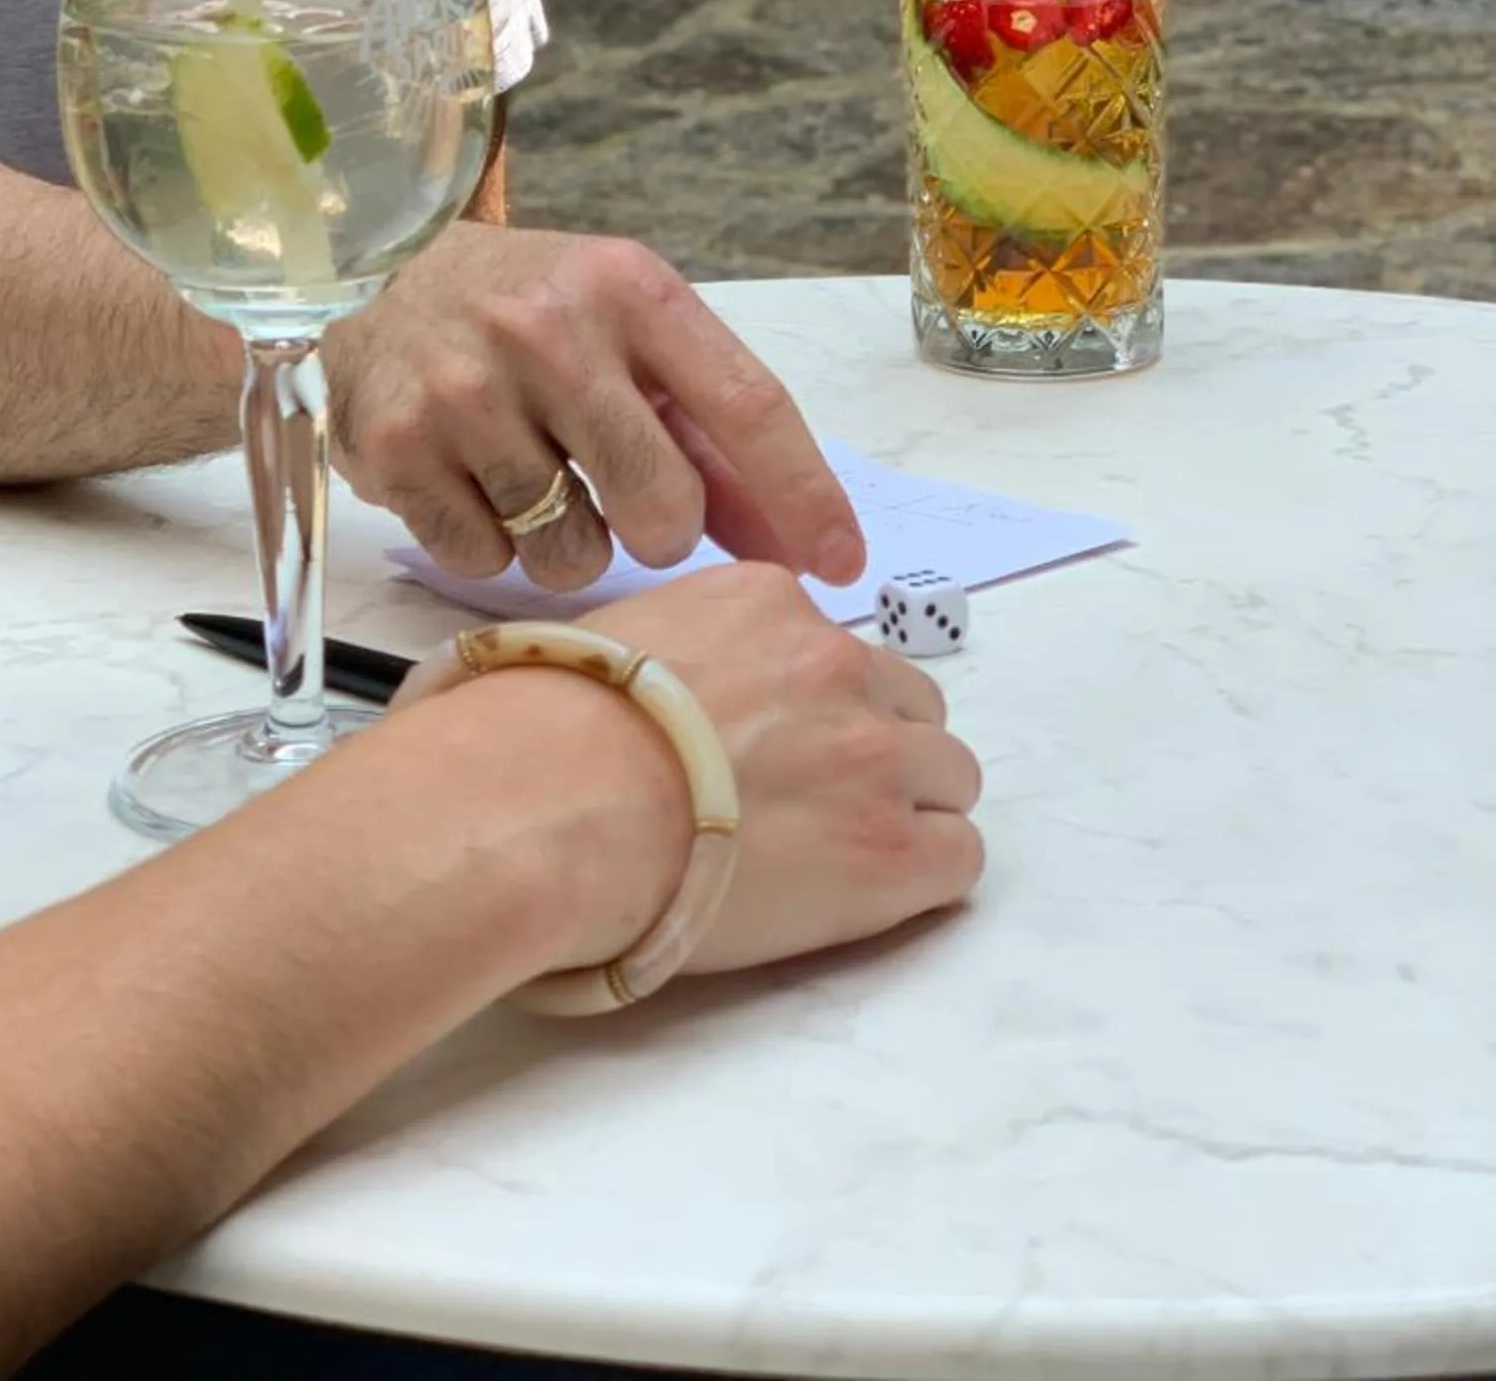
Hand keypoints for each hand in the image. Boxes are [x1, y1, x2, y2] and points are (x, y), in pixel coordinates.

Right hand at [324, 225, 863, 594]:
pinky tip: (471, 483)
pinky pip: (486, 562)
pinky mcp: (396, 447)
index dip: (805, 496)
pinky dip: (491, 544)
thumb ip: (709, 434)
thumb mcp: (626, 332)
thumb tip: (802, 545)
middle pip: (662, 507)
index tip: (843, 565)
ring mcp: (465, 390)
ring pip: (572, 554)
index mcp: (628, 287)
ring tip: (533, 477)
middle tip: (625, 498)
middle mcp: (547, 330)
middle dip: (660, 530)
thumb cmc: (527, 310)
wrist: (376, 273)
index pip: (745, 403)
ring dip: (568, 541)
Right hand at [400, 560, 982, 980]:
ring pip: (948, 775)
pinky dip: (923, 879)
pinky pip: (959, 858)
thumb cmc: (541, 730)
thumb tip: (671, 692)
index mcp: (766, 602)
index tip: (768, 748)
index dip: (808, 707)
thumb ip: (679, 650)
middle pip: (907, 704)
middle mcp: (833, 661)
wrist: (547, 809)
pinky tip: (861, 898)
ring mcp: (872, 753)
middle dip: (871, 750)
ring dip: (905, 811)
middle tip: (807, 806)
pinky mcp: (891, 851)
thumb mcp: (614, 639)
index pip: (832, 647)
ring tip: (832, 858)